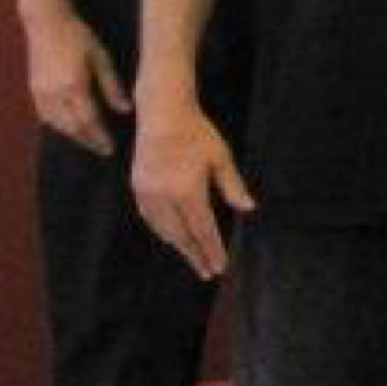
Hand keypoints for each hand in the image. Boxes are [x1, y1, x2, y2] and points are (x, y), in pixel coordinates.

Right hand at [23, 5, 128, 154]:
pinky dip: (60, 126)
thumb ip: (112, 86)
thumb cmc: (78, 36)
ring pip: (57, 125)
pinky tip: (70, 126)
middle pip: (72, 127)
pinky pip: (46, 116)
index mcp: (73, 86)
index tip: (111, 148)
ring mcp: (40, 93)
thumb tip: (126, 110)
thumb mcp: (101, 57)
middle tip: (104, 150)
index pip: (88, 121)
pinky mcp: (33, 89)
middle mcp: (54, 94)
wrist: (45, 22)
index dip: (100, 137)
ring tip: (90, 140)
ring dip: (74, 135)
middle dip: (88, 141)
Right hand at [130, 100, 250, 280]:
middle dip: (195, 255)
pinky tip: (171, 235)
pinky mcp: (138, 186)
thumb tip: (248, 209)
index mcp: (188, 191)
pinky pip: (150, 217)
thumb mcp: (221, 158)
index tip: (220, 266)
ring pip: (163, 229)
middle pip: (182, 236)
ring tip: (192, 256)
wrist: (163, 114)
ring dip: (179, 245)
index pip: (203, 230)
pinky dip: (162, 230)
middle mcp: (164, 196)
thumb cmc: (198, 133)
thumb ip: (233, 186)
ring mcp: (148, 192)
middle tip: (207, 271)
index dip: (212, 250)